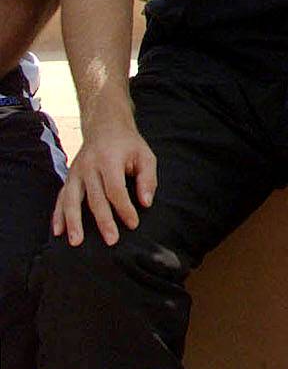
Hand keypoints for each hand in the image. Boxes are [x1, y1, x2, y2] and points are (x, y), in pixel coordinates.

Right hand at [52, 119, 156, 246]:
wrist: (105, 127)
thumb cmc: (129, 145)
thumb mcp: (145, 156)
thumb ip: (148, 178)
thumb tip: (146, 202)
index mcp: (109, 160)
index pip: (116, 190)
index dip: (125, 208)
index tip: (133, 224)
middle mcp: (89, 167)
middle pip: (95, 198)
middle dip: (103, 221)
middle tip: (111, 240)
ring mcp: (75, 173)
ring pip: (72, 200)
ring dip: (73, 222)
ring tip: (76, 242)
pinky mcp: (68, 177)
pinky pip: (61, 198)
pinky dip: (58, 215)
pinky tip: (57, 231)